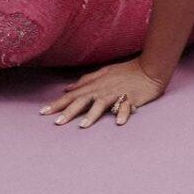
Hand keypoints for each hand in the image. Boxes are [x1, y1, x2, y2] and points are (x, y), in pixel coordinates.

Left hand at [39, 59, 166, 127]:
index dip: (58, 103)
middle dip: (69, 111)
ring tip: (82, 125)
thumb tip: (67, 88)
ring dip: (92, 114)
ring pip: (102, 104)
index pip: (73, 95)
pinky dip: (123, 113)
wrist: (150, 68)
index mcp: (95, 85)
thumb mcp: (103, 72)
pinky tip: (118, 122)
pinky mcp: (132, 98)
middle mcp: (103, 90)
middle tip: (57, 122)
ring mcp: (117, 94)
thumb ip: (85, 80)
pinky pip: (126, 106)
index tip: (43, 112)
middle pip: (83, 101)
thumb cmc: (126, 71)